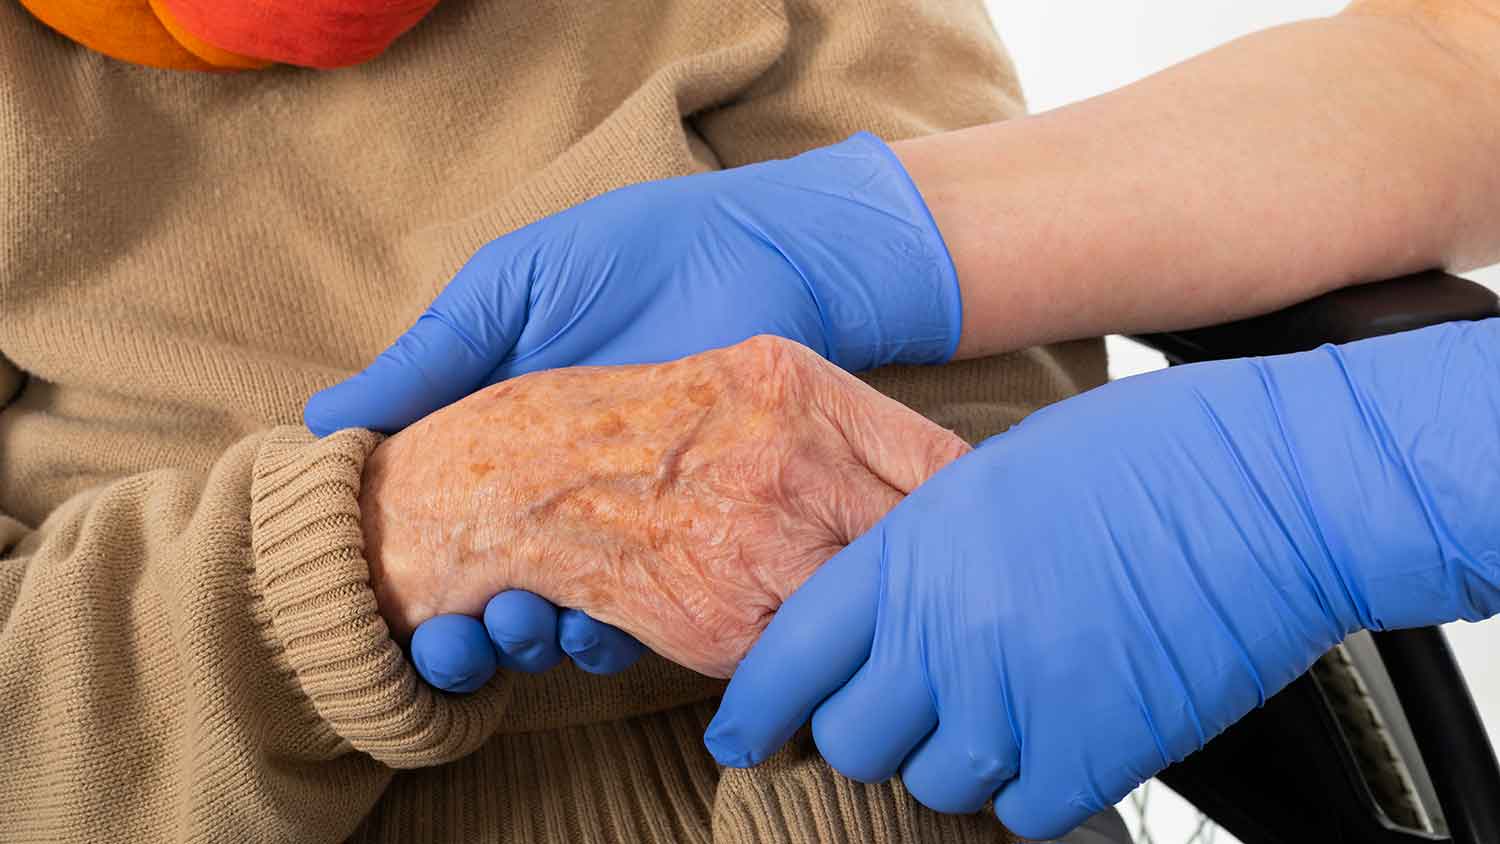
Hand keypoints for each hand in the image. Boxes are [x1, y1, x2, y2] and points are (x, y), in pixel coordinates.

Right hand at [307, 132, 958, 686]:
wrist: (764, 259)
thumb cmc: (630, 256)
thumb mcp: (513, 288)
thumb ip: (433, 354)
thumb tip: (324, 424)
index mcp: (492, 439)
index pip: (427, 522)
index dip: (394, 570)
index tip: (372, 601)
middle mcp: (547, 492)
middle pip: (479, 589)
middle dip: (456, 632)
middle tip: (454, 636)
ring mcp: (617, 522)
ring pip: (549, 614)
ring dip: (524, 640)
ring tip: (520, 627)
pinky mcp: (686, 540)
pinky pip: (638, 613)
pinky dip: (609, 633)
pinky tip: (593, 627)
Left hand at [705, 321, 1499, 839]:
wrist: (1270, 488)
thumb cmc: (1137, 460)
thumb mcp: (987, 480)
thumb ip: (917, 557)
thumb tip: (880, 620)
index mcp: (910, 553)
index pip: (790, 655)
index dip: (753, 707)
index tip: (740, 734)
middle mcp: (949, 635)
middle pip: (851, 738)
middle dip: (860, 732)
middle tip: (892, 713)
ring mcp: (1021, 701)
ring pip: (931, 783)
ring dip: (946, 760)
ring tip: (989, 712)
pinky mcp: (1096, 751)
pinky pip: (1019, 810)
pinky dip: (1023, 787)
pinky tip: (1049, 735)